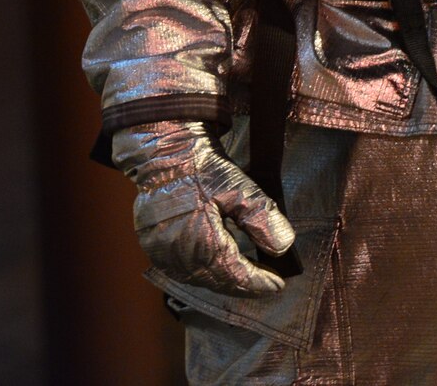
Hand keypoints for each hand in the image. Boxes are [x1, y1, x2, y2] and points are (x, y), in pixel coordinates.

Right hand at [111, 120, 296, 295]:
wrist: (163, 153)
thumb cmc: (200, 167)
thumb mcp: (238, 187)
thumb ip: (262, 219)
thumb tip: (283, 248)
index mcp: (202, 242)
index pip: (237, 275)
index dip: (259, 283)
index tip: (278, 284)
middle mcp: (180, 256)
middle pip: (219, 283)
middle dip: (244, 284)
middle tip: (266, 282)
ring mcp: (163, 255)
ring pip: (200, 280)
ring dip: (224, 280)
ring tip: (245, 275)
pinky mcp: (154, 249)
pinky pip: (182, 271)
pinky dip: (202, 273)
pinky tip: (216, 266)